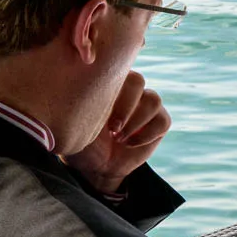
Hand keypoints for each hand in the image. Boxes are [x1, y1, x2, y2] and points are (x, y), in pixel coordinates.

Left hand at [64, 71, 170, 196]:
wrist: (96, 167)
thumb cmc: (81, 143)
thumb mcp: (73, 125)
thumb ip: (79, 105)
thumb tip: (78, 87)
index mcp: (108, 84)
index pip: (116, 69)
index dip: (112, 92)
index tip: (102, 117)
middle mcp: (129, 89)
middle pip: (138, 81)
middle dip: (125, 107)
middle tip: (112, 129)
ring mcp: (146, 104)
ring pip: (153, 100)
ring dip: (135, 123)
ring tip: (118, 138)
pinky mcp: (159, 121)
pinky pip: (163, 121)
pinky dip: (146, 136)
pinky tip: (129, 144)